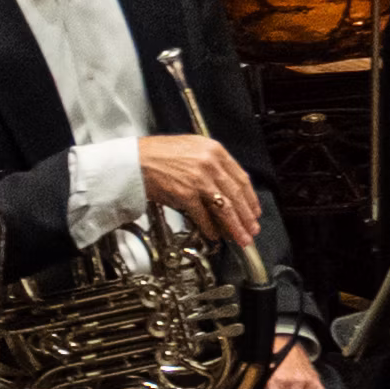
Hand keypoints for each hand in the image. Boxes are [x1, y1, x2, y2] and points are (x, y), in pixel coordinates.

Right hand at [141, 131, 267, 254]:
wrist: (135, 161)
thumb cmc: (158, 156)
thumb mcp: (192, 151)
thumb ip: (212, 167)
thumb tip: (225, 192)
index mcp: (214, 150)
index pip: (241, 178)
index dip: (250, 198)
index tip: (254, 211)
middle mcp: (210, 163)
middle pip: (236, 195)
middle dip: (247, 217)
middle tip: (251, 230)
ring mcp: (198, 179)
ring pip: (224, 207)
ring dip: (235, 226)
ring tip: (240, 238)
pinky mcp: (185, 193)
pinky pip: (203, 215)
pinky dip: (211, 228)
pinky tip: (214, 235)